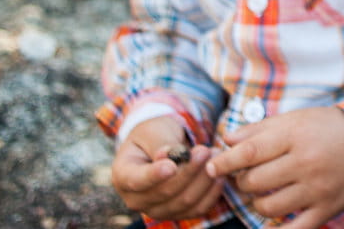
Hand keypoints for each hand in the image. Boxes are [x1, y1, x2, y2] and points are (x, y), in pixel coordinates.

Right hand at [110, 115, 225, 220]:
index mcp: (123, 176)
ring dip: (204, 179)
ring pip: (185, 202)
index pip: (137, 180)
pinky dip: (211, 192)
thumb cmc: (153, 134)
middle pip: (166, 192)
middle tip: (206, 150)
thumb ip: (161, 144)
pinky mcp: (178, 213)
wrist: (160, 144)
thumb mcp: (153, 131)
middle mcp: (136, 199)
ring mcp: (157, 210)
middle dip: (189, 171)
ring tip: (215, 155)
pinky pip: (198, 209)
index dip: (155, 175)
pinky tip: (220, 175)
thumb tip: (167, 157)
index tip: (171, 165)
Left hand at [205, 105, 343, 228]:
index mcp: (295, 136)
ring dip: (257, 203)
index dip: (225, 162)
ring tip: (263, 193)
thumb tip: (227, 141)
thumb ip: (259, 129)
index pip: (249, 152)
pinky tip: (268, 226)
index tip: (212, 166)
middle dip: (243, 182)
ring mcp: (316, 189)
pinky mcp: (326, 209)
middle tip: (247, 177)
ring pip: (268, 207)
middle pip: (255, 182)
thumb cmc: (326, 128)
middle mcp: (305, 163)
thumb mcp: (294, 119)